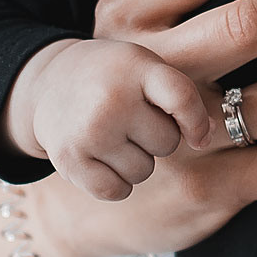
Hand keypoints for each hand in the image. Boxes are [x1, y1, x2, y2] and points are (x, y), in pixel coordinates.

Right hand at [4, 37, 219, 202]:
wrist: (47, 83)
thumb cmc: (112, 79)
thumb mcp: (144, 68)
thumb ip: (179, 96)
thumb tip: (208, 136)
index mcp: (136, 67)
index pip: (182, 99)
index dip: (196, 123)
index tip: (197, 136)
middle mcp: (112, 98)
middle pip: (167, 142)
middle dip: (156, 138)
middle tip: (131, 121)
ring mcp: (90, 130)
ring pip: (142, 170)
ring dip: (135, 161)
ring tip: (113, 136)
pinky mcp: (70, 159)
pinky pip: (117, 190)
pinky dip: (115, 182)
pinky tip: (102, 159)